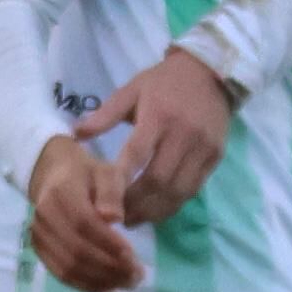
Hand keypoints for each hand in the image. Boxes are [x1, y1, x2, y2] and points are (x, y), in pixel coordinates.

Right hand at [24, 135, 141, 291]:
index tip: (134, 257)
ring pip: (69, 267)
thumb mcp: (107, 173)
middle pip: (77, 250)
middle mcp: (45, 217)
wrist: (54, 176)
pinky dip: (85, 286)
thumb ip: (112, 192)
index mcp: (61, 193)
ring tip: (127, 284)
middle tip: (138, 277)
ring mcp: (39, 235)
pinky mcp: (39, 249)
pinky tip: (108, 290)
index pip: (85, 224)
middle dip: (110, 268)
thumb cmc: (88, 175)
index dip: (109, 244)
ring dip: (100, 281)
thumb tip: (113, 218)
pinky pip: (61, 274)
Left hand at [77, 49, 235, 225]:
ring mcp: (203, 148)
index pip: (137, 154)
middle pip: (158, 180)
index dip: (120, 181)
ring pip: (178, 191)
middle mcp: (183, 134)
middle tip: (117, 217)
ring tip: (134, 219)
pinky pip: (194, 189)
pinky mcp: (216, 157)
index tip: (104, 202)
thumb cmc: (164, 82)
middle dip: (136, 204)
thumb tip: (75, 134)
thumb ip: (104, 115)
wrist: (210, 72)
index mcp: (158, 115)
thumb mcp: (131, 90)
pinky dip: (174, 204)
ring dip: (155, 210)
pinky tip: (157, 209)